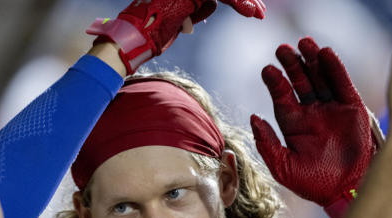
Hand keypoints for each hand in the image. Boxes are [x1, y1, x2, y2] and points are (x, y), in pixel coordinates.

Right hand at [88, 0, 265, 74]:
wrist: (133, 40)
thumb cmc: (149, 35)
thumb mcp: (177, 20)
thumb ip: (194, 10)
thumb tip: (208, 6)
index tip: (250, 9)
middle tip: (259, 11)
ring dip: (244, 0)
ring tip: (258, 14)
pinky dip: (239, 2)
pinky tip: (250, 12)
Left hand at [251, 37, 378, 217]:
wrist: (344, 191)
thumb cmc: (312, 184)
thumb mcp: (283, 167)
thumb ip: (267, 143)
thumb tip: (253, 118)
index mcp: (293, 125)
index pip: (282, 98)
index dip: (275, 83)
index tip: (268, 69)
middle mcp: (312, 114)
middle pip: (300, 83)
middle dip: (292, 65)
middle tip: (282, 49)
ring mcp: (332, 109)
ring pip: (321, 78)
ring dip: (313, 61)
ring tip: (304, 42)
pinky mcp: (352, 109)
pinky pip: (342, 84)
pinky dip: (335, 69)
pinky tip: (325, 54)